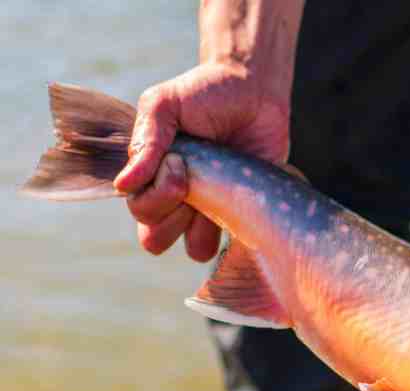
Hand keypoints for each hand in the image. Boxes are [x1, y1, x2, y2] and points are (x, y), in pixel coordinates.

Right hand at [112, 62, 290, 261]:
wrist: (254, 90)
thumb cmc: (204, 94)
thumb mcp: (164, 105)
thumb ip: (144, 142)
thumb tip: (122, 186)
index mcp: (152, 176)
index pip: (138, 209)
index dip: (155, 195)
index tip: (178, 160)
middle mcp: (177, 198)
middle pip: (155, 237)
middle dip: (171, 213)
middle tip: (192, 179)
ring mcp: (210, 209)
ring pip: (194, 249)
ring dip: (201, 229)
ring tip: (218, 193)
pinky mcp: (242, 213)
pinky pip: (232, 245)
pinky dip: (235, 235)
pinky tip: (241, 204)